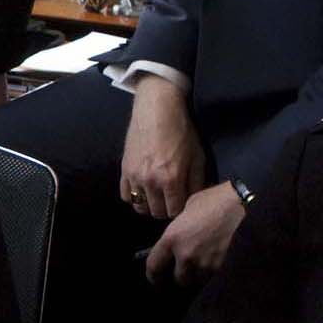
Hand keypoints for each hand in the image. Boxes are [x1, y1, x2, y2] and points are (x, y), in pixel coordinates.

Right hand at [119, 74, 207, 217]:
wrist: (157, 110)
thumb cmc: (181, 131)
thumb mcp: (197, 156)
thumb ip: (197, 182)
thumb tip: (195, 200)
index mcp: (171, 179)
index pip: (175, 211)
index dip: (181, 209)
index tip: (183, 202)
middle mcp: (150, 181)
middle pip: (157, 212)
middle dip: (166, 209)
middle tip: (172, 199)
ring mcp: (134, 176)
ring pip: (140, 207)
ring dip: (150, 206)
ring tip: (157, 197)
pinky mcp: (124, 169)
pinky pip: (125, 196)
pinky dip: (134, 198)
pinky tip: (143, 190)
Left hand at [145, 182, 246, 287]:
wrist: (235, 204)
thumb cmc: (209, 201)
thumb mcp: (183, 213)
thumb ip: (176, 231)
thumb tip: (174, 242)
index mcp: (171, 239)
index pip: (153, 267)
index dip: (153, 275)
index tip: (155, 277)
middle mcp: (185, 255)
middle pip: (177, 280)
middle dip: (176, 277)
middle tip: (178, 273)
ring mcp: (204, 262)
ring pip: (195, 281)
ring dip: (193, 277)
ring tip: (195, 271)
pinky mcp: (220, 264)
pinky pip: (209, 276)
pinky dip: (207, 274)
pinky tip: (208, 265)